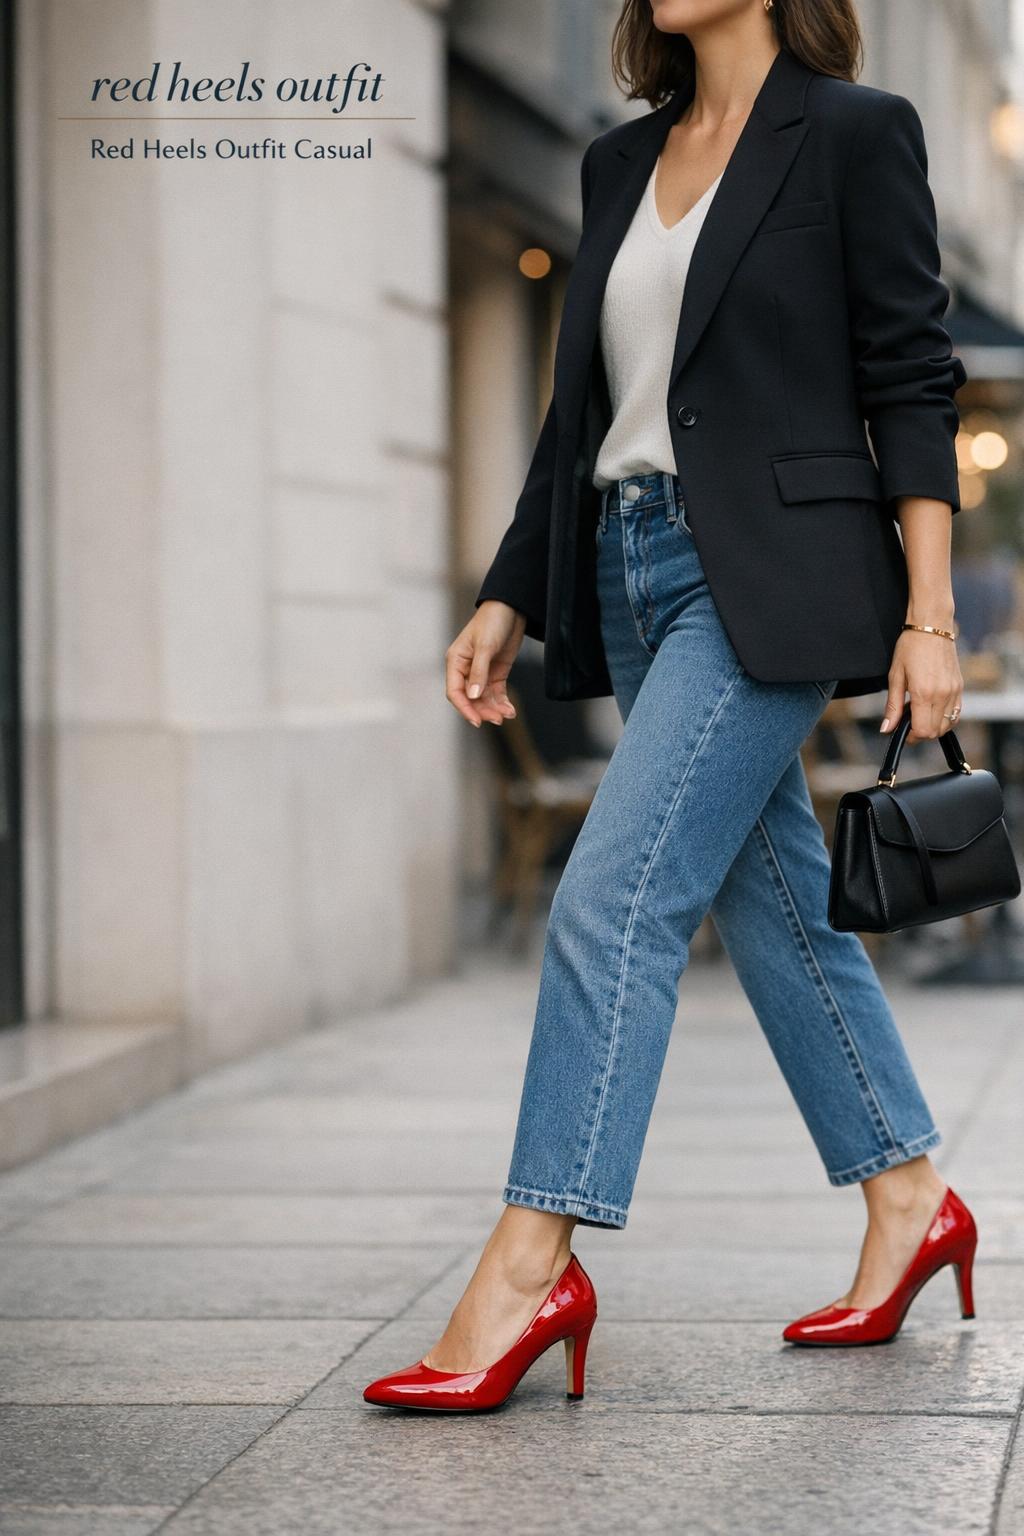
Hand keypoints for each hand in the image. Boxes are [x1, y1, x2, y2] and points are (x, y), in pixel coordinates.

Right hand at [445, 601, 525, 726]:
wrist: (511, 608)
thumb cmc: (492, 621)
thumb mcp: (485, 646)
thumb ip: (479, 672)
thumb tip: (473, 696)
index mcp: (455, 662)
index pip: (455, 692)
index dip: (464, 708)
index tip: (476, 721)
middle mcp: (466, 670)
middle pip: (470, 698)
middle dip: (482, 710)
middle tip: (497, 719)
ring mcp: (481, 673)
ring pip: (483, 699)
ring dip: (493, 709)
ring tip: (507, 715)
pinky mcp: (496, 673)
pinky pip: (496, 693)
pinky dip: (502, 703)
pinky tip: (510, 710)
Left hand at [880, 629, 963, 743]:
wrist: (932, 627)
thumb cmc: (910, 647)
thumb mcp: (895, 677)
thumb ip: (892, 706)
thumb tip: (886, 728)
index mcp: (924, 693)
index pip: (923, 731)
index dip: (911, 736)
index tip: (902, 731)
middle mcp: (943, 695)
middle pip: (935, 731)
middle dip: (920, 732)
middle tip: (907, 719)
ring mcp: (954, 691)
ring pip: (947, 724)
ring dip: (932, 725)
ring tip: (918, 710)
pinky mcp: (960, 687)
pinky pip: (956, 713)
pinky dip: (944, 717)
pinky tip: (931, 707)